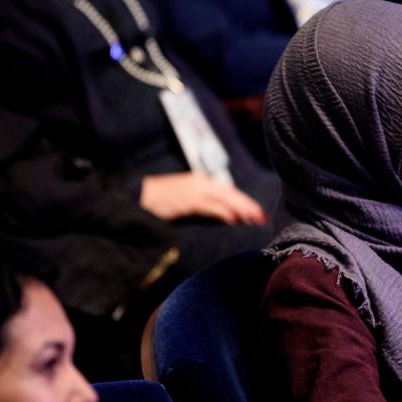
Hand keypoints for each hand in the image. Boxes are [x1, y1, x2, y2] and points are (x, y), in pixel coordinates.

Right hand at [139, 172, 267, 223]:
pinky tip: (233, 220)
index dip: (244, 202)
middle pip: (230, 194)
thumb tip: (226, 217)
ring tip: (254, 219)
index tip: (258, 213)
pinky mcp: (187, 200)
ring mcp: (194, 190)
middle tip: (263, 217)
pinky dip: (222, 212)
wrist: (138, 197)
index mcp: (201, 182)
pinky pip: (209, 206)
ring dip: (240, 209)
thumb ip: (205, 206)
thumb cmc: (162, 201)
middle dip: (248, 206)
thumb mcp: (186, 202)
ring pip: (224, 198)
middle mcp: (200, 183)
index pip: (228, 192)